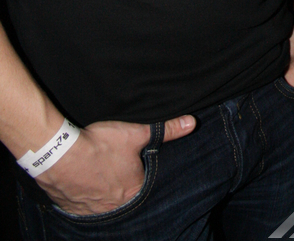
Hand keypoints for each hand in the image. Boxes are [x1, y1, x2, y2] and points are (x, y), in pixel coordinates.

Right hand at [35, 114, 194, 215]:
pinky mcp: (72, 207)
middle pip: (123, 193)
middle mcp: (114, 206)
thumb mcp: (137, 133)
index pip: (144, 183)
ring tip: (99, 169)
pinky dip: (84, 192)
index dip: (139, 170)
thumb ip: (166, 130)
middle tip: (114, 165)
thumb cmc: (100, 145)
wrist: (59, 154)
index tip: (132, 161)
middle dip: (120, 181)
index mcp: (133, 191)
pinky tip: (82, 178)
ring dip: (102, 188)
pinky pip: (82, 203)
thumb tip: (191, 123)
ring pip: (102, 199)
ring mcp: (91, 210)